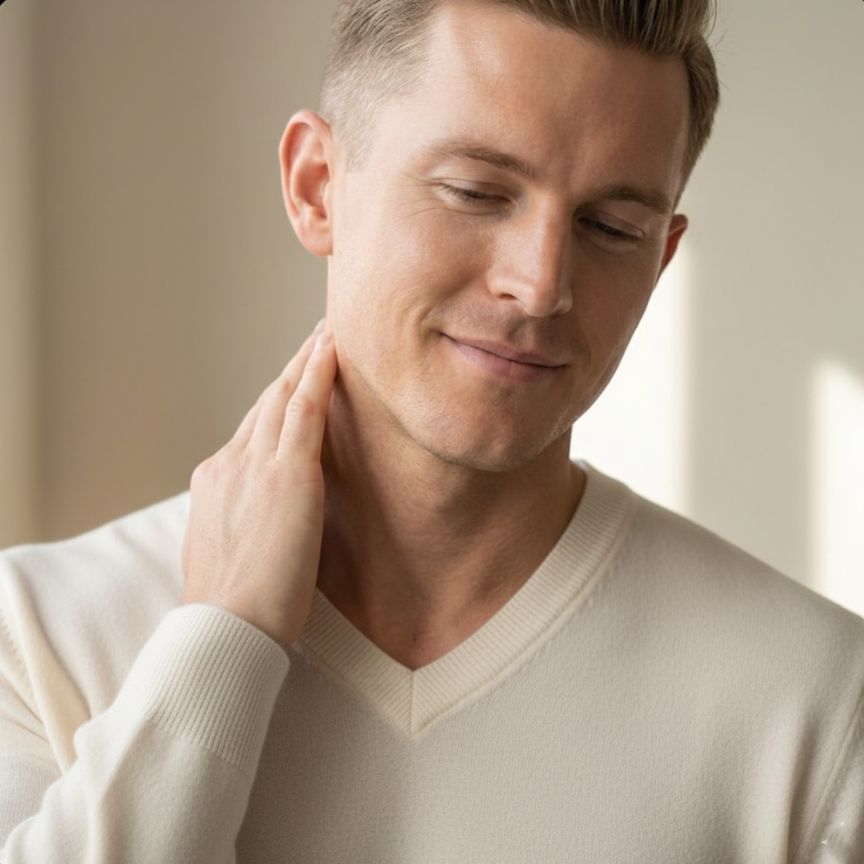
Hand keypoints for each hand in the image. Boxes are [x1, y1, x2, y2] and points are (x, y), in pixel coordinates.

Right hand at [181, 320, 337, 652]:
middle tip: (313, 339)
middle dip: (290, 370)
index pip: (251, 429)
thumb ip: (241, 522)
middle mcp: (230, 461)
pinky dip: (318, 374)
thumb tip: (260, 520)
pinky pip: (305, 409)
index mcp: (215, 481)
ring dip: (307, 360)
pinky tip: (332, 349)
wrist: (224, 626)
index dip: (273, 400)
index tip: (288, 379)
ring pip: (284, 396)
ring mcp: (255, 463)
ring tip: (328, 333)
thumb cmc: (233, 606)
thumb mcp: (225, 551)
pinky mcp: (286, 472)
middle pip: (265, 402)